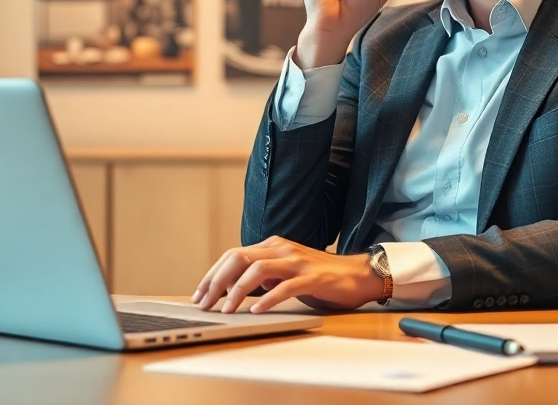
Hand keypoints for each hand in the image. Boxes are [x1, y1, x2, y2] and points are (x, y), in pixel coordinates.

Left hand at [191, 236, 385, 313]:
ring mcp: (296, 262)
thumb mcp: (286, 272)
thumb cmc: (321, 277)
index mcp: (272, 246)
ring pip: (256, 270)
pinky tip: (256, 311)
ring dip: (236, 291)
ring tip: (226, 310)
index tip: (199, 294)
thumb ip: (266, 275)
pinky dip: (267, 300)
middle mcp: (281, 249)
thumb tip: (241, 286)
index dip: (212, 275)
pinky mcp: (312, 278)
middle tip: (204, 303)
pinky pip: (285, 287)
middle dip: (216, 282)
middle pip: (238, 258)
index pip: (232, 255)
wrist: (358, 274)